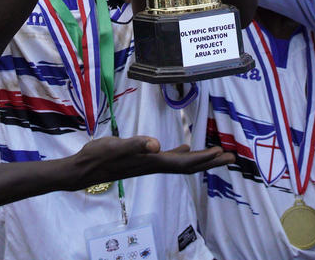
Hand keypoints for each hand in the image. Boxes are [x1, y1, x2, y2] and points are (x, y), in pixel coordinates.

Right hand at [66, 134, 230, 190]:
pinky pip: (168, 158)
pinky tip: (183, 148)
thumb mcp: (116, 147)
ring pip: (180, 162)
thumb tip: (156, 144)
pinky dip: (180, 154)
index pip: (184, 163)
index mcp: (152, 161)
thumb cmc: (99, 157)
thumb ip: (135, 145)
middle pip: (188, 166)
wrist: (84, 169)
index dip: (204, 159)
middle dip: (210, 161)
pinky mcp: (142, 160)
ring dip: (199, 159)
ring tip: (215, 153)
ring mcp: (149, 163)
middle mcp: (154, 164)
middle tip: (230, 157)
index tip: (223, 154)